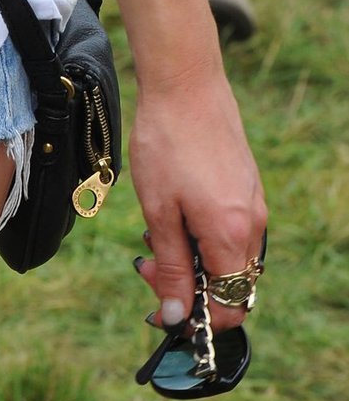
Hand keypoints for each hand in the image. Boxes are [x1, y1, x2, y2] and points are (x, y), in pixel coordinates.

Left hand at [128, 70, 266, 336]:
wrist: (186, 83)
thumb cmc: (166, 142)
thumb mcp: (159, 210)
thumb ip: (170, 266)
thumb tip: (177, 316)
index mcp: (231, 236)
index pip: (229, 307)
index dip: (197, 317)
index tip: (161, 306)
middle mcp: (252, 225)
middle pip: (230, 286)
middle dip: (189, 287)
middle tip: (146, 264)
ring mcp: (254, 204)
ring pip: (229, 258)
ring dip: (193, 260)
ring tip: (155, 234)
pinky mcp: (247, 188)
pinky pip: (232, 231)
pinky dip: (203, 236)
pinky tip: (173, 213)